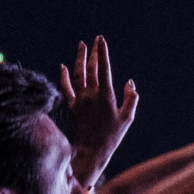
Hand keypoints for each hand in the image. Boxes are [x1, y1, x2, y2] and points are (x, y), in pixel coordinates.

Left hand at [57, 36, 138, 156]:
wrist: (90, 152)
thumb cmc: (112, 137)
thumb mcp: (127, 119)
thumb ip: (131, 99)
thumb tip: (129, 82)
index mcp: (106, 96)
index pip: (103, 68)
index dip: (102, 53)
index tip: (101, 40)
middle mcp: (91, 95)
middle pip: (90, 68)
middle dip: (93, 53)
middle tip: (94, 41)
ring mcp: (79, 100)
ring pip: (77, 74)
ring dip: (79, 59)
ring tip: (81, 46)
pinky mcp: (70, 107)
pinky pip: (65, 88)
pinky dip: (64, 76)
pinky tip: (63, 66)